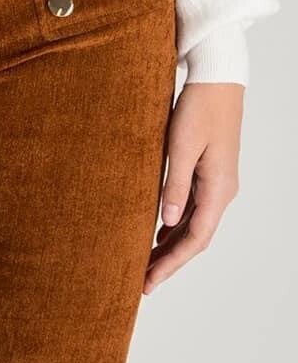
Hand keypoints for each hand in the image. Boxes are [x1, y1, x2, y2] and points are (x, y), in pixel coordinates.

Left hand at [144, 83, 242, 293]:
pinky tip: (159, 232)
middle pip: (195, 238)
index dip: (171, 263)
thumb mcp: (182, 146)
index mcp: (217, 189)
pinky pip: (193, 208)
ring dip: (172, 245)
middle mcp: (221, 191)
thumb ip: (175, 185)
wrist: (217, 80)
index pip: (194, 239)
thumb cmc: (199, 108)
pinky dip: (176, 225)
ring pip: (194, 225)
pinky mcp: (208, 172)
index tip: (148, 281)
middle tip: (142, 282)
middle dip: (170, 261)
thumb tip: (167, 222)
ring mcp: (216, 183)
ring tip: (146, 263)